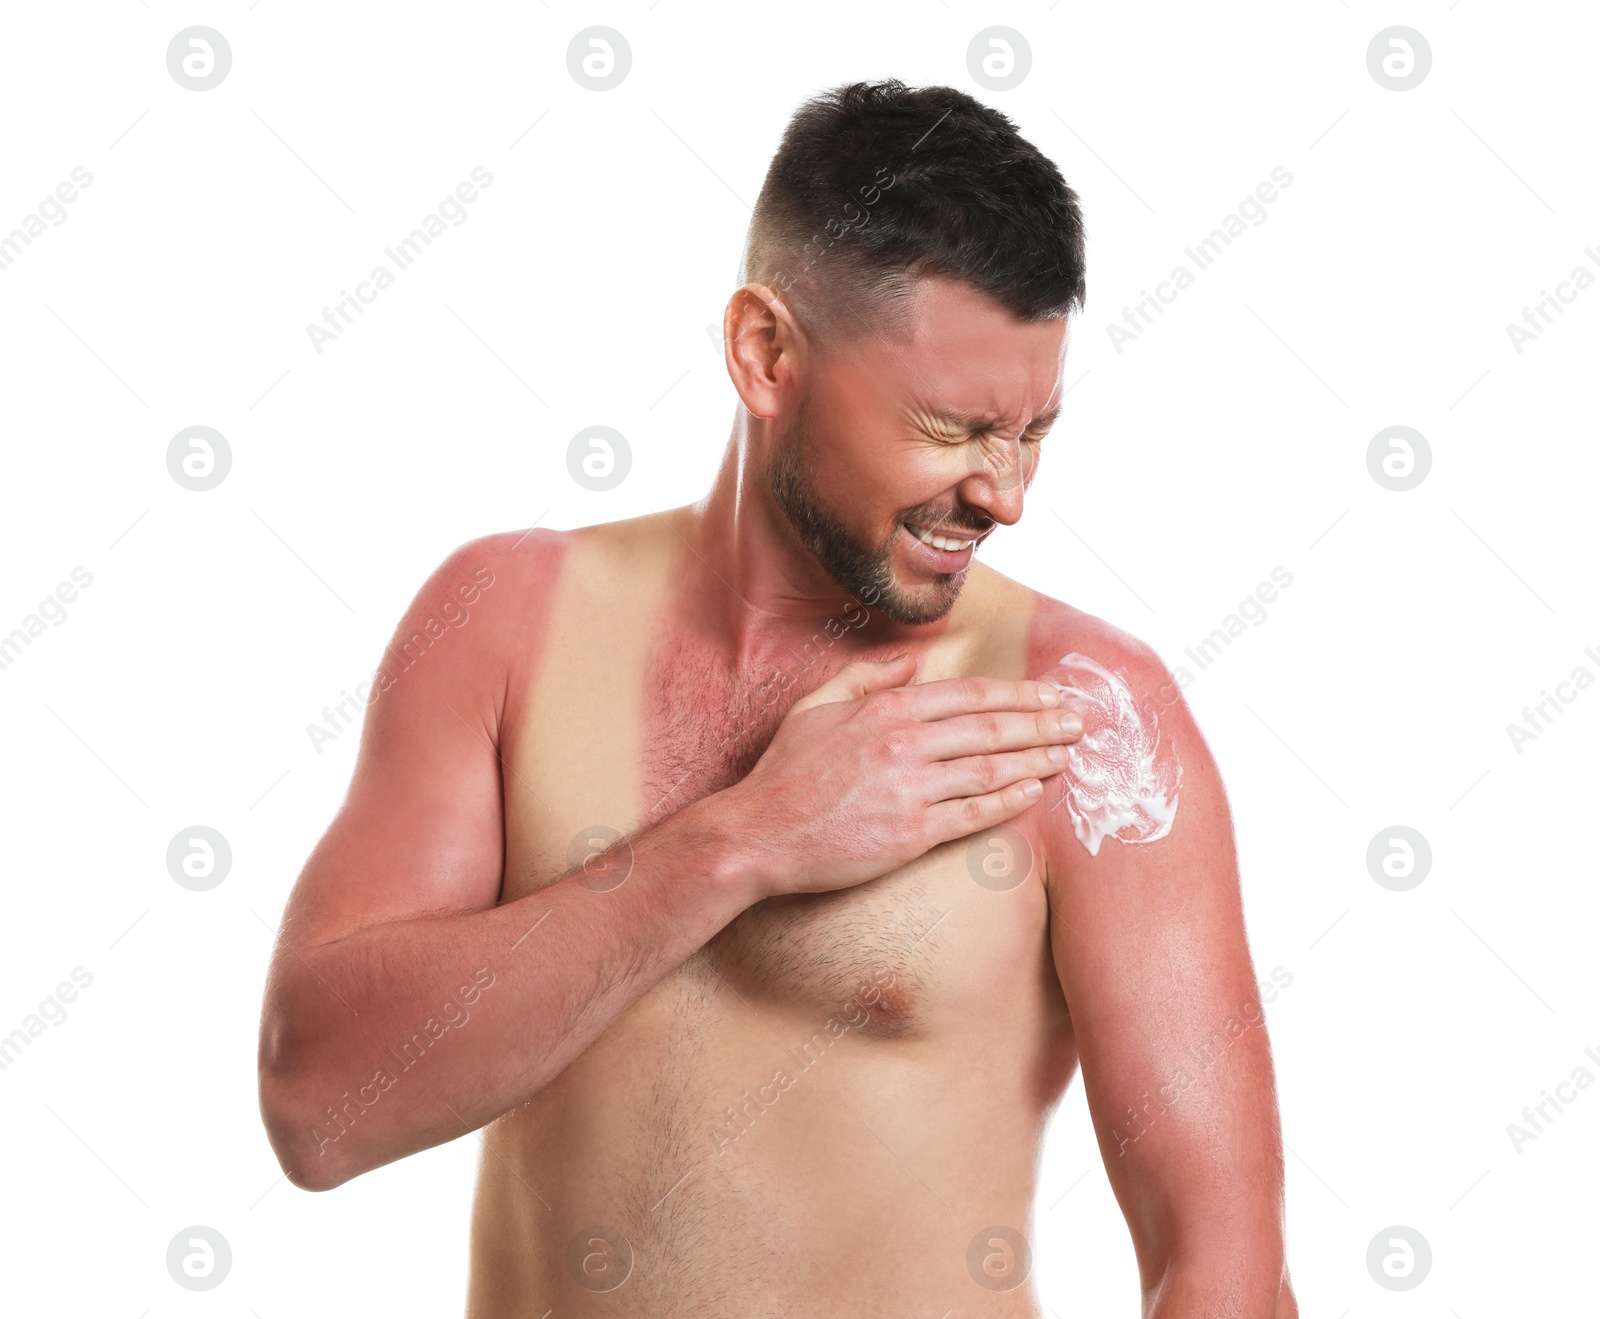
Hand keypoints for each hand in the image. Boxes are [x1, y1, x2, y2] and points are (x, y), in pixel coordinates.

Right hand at [717, 653, 1083, 897]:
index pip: (968, 695)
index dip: (1016, 695)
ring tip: (1068, 756)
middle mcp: (904, 744)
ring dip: (1037, 760)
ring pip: (990, 769)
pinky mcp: (911, 834)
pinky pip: (973, 814)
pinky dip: (1008, 800)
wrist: (759, 833)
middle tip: (1080, 723)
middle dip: (1043, 724)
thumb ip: (867, 677)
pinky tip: (1033, 791)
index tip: (1048, 695)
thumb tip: (912, 661)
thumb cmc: (785, 772)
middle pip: (991, 728)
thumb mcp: (817, 706)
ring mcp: (910, 790)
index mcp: (885, 710)